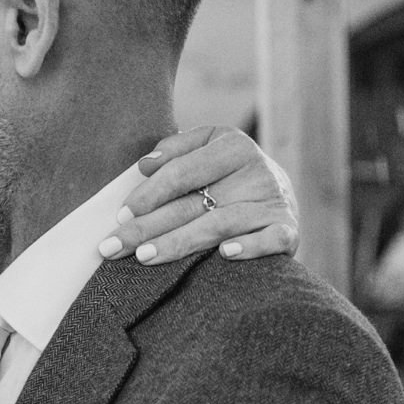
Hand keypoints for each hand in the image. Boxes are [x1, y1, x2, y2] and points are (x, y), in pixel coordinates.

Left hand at [99, 125, 300, 264]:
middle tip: (114, 247)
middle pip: (193, 202)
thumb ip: (176, 150)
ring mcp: (274, 201)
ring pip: (221, 223)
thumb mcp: (206, 149)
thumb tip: (145, 165)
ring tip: (145, 257)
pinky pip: (271, 240)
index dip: (149, 194)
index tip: (120, 215)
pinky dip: (250, 247)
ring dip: (181, 242)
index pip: (182, 171)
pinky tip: (224, 255)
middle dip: (149, 226)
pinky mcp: (289, 230)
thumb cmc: (229, 176)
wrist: (283, 196)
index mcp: (233, 145)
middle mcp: (257, 170)